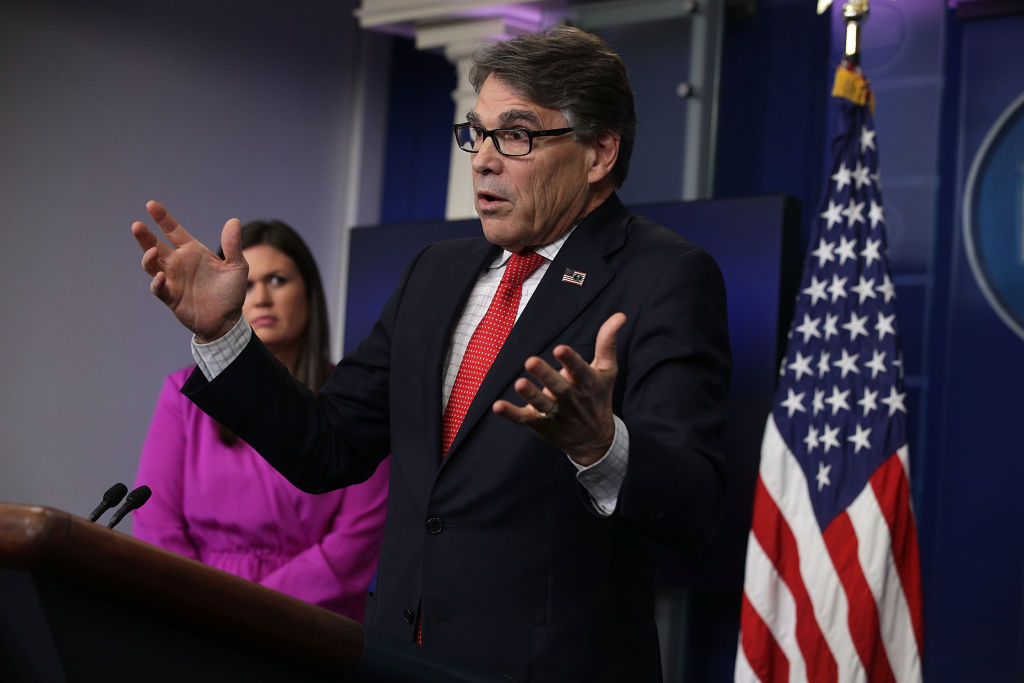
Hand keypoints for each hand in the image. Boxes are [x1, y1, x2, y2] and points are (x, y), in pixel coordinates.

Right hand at [131, 201, 247, 341]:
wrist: (228, 320)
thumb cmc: (231, 292)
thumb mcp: (237, 267)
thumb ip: (233, 245)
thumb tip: (233, 221)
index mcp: (192, 252)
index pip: (173, 231)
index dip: (162, 218)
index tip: (151, 205)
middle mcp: (179, 263)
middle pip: (154, 245)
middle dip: (144, 236)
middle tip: (137, 225)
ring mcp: (172, 280)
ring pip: (151, 265)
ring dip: (147, 258)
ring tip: (151, 251)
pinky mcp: (171, 297)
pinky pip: (158, 288)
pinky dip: (157, 283)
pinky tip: (161, 277)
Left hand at [493, 312, 625, 465]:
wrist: (595, 441)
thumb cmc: (598, 397)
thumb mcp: (607, 371)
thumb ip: (607, 342)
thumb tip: (620, 315)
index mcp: (587, 383)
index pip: (579, 370)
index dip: (570, 360)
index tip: (560, 349)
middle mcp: (571, 399)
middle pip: (558, 387)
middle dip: (546, 375)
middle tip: (531, 361)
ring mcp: (554, 412)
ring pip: (541, 404)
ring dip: (530, 395)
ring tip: (520, 383)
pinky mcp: (540, 423)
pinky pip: (523, 418)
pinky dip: (510, 414)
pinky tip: (498, 406)